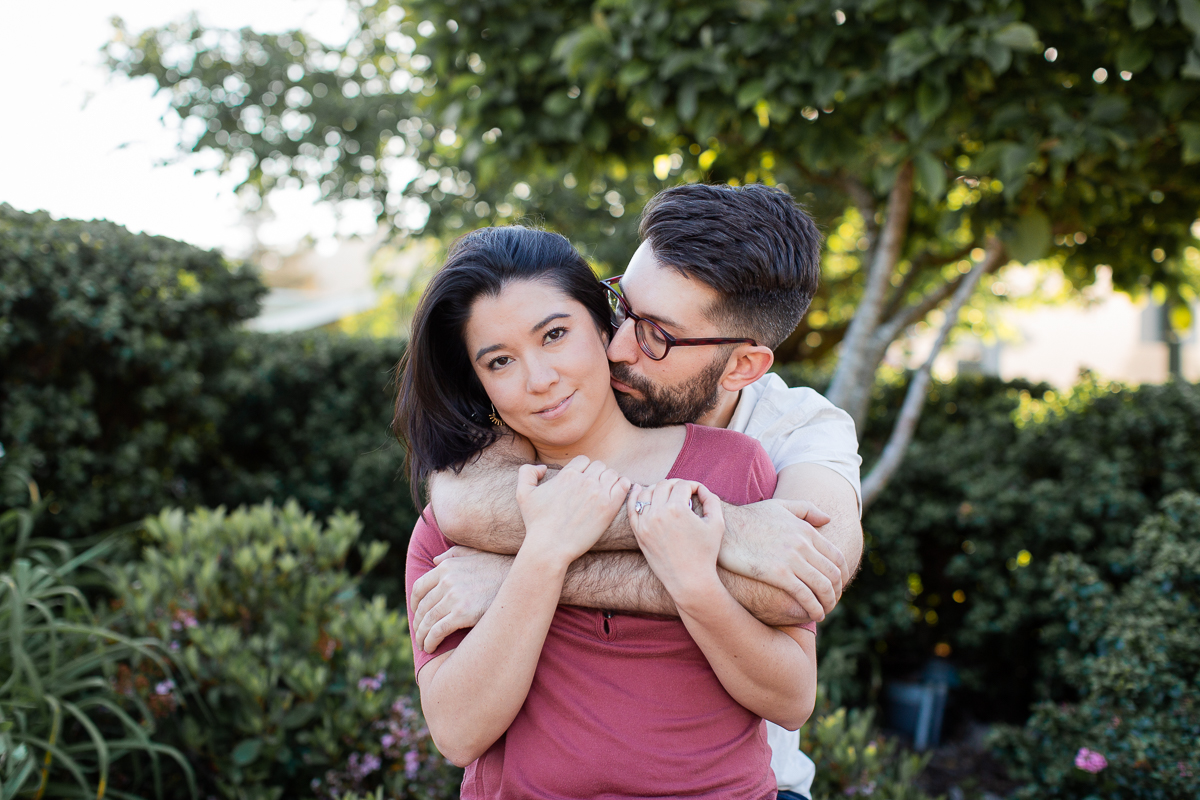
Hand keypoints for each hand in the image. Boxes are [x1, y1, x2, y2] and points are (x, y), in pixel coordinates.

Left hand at [410, 546, 513, 652]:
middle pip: (422, 607)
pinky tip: (431, 646)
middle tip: (419, 633)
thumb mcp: (475, 553)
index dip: (414, 603)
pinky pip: (438, 631)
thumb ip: (453, 554)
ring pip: (428, 621)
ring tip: (423, 644)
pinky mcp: (462, 614)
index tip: (416, 613)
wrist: (521, 580)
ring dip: (422, 635)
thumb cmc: (500, 567)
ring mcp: (454, 597)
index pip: (419, 588)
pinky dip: (430, 640)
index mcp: (446, 567)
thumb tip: (435, 560)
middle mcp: (447, 581)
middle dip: (418, 623)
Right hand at [516, 456, 631, 565]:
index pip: (584, 461)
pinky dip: (623, 486)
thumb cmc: (536, 523)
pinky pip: (624, 486)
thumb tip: (543, 468)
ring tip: (605, 493)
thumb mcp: (523, 494)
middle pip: (599, 466)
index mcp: (567, 474)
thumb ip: (527, 472)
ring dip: (610, 481)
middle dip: (597, 475)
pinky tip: (617, 494)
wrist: (549, 547)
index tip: (582, 482)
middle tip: (593, 490)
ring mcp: (598, 493)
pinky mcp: (609, 508)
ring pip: (612, 474)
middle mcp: (584, 480)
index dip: (583, 470)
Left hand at [627, 480, 724, 605]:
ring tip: (667, 492)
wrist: (689, 580)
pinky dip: (635, 496)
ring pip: (646, 492)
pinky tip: (640, 490)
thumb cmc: (705, 553)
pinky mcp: (638, 532)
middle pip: (664, 485)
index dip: (694, 486)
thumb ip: (712, 500)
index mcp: (677, 509)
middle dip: (676, 484)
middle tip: (684, 491)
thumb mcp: (717, 524)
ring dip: (657, 488)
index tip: (698, 492)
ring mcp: (645, 523)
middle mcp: (658, 514)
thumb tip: (702, 489)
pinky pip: (632, 508)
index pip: (683, 485)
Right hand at [718, 499, 847, 621]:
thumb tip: (828, 520)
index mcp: (806, 530)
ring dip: (828, 603)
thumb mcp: (780, 506)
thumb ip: (806, 510)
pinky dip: (814, 608)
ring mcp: (792, 559)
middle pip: (833, 574)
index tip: (838, 587)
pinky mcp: (778, 574)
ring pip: (823, 587)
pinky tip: (814, 615)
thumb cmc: (749, 517)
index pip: (837, 557)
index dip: (843, 576)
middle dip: (837, 592)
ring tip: (824, 612)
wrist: (723, 526)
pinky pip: (805, 595)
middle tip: (832, 602)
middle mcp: (803, 544)